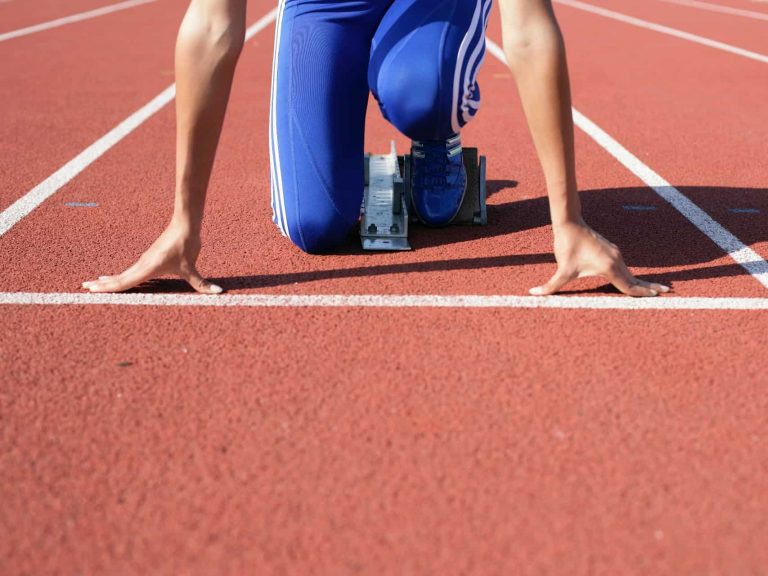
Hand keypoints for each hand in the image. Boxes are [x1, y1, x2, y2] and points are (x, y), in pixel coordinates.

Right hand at [81, 222, 222, 293]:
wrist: (185, 224)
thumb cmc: (186, 244)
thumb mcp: (192, 267)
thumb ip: (202, 284)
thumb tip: (219, 293)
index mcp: (148, 268)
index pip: (124, 282)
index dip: (108, 288)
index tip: (91, 290)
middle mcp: (142, 264)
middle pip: (118, 278)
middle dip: (102, 285)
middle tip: (84, 288)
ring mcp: (144, 261)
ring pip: (123, 274)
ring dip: (109, 280)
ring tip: (94, 285)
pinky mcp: (149, 258)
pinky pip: (131, 271)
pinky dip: (120, 276)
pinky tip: (115, 278)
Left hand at [531, 221, 669, 296]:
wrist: (570, 223)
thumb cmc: (566, 246)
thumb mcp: (561, 270)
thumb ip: (550, 286)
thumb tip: (533, 294)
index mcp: (609, 267)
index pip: (629, 285)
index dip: (642, 293)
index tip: (657, 297)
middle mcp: (617, 260)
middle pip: (635, 279)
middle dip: (650, 287)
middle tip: (668, 292)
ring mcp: (616, 254)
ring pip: (631, 272)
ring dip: (642, 281)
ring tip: (656, 289)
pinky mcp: (612, 251)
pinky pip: (625, 267)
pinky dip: (633, 275)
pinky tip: (635, 280)